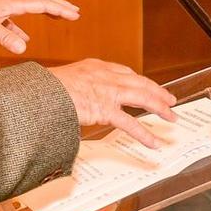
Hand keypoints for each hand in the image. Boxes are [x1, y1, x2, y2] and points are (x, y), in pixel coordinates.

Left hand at [0, 0, 77, 53]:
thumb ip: (5, 37)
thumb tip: (24, 49)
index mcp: (11, 3)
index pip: (42, 4)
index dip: (60, 9)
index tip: (75, 15)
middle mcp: (8, 3)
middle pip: (39, 0)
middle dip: (58, 5)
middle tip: (75, 11)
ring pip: (28, 8)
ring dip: (45, 12)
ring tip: (58, 17)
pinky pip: (13, 23)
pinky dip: (23, 29)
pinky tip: (25, 39)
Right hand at [47, 59, 178, 147]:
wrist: (39, 92)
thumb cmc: (45, 89)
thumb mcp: (65, 81)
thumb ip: (77, 88)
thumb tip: (78, 99)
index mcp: (95, 67)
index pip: (125, 72)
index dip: (140, 80)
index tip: (147, 84)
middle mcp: (105, 76)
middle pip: (140, 83)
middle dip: (158, 92)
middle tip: (170, 99)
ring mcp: (107, 91)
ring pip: (143, 98)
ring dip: (160, 108)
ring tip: (171, 118)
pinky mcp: (105, 109)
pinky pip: (131, 123)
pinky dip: (145, 134)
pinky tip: (155, 143)